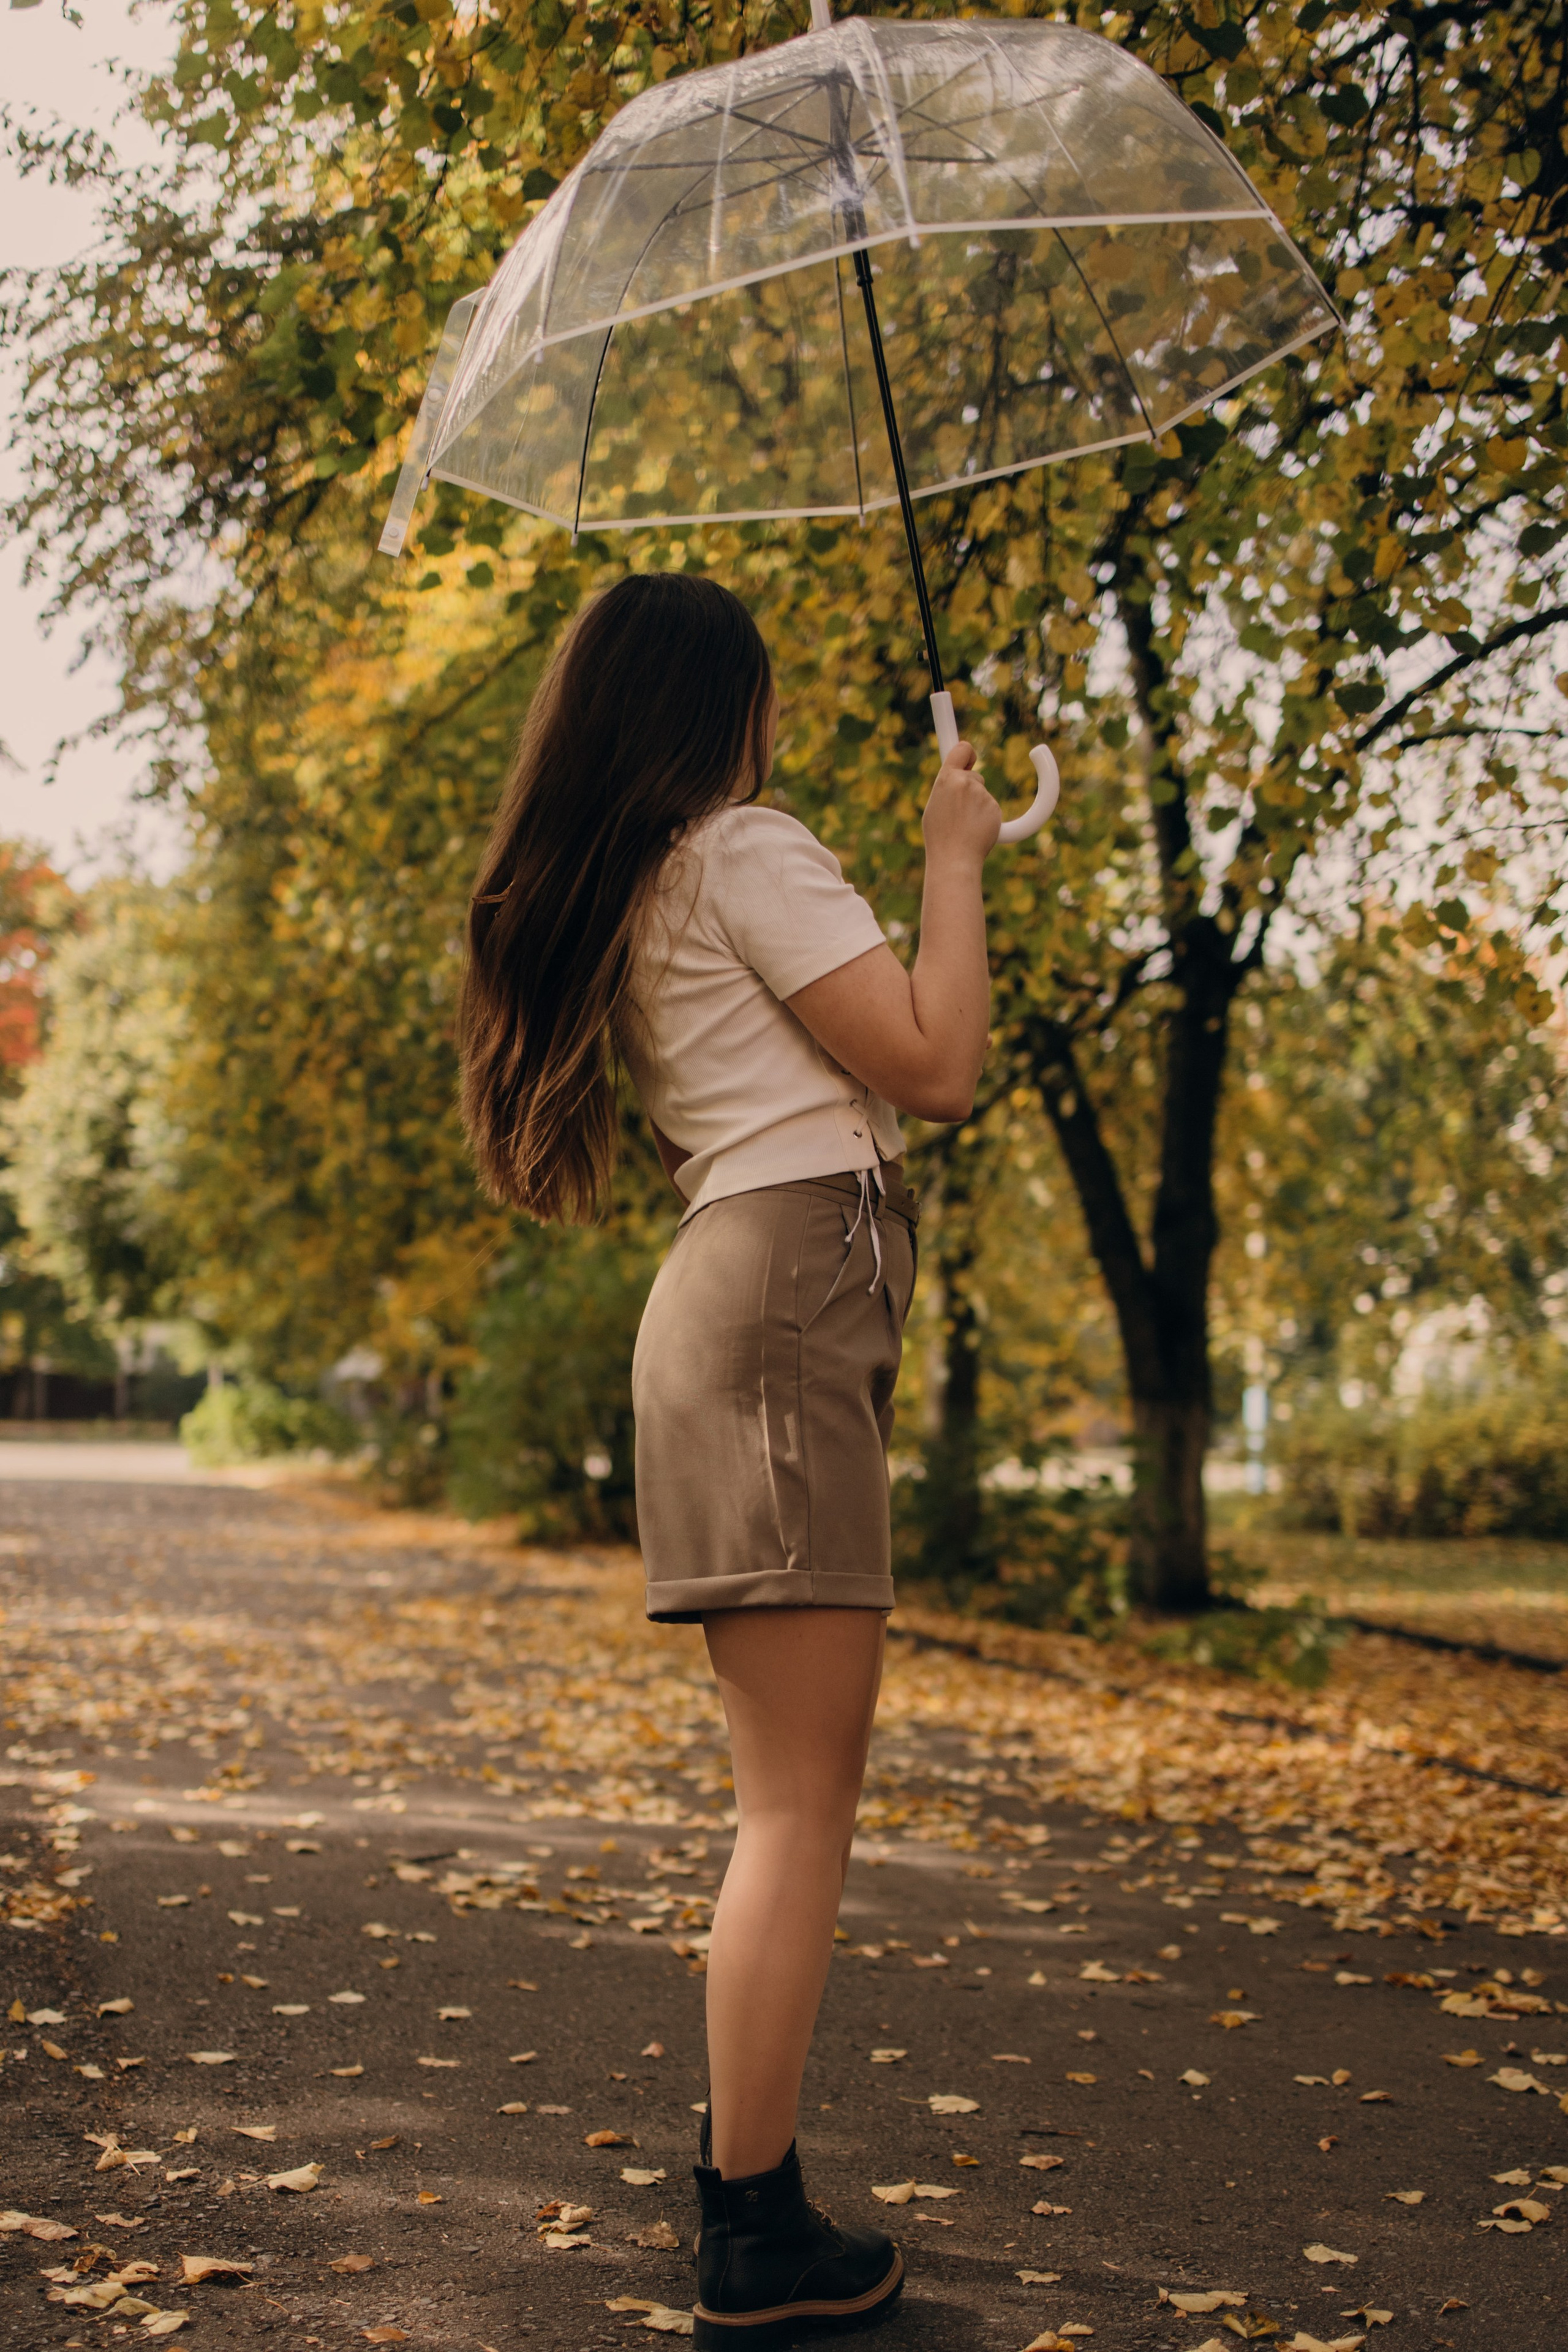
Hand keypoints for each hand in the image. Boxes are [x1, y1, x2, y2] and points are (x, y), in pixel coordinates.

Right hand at [922, 738, 1001, 866]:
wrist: (955, 859)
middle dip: (970, 788)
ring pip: (982, 794)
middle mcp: (966, 782)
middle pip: (974, 776)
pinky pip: (991, 808)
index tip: (971, 758)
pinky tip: (975, 830)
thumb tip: (955, 775)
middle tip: (959, 811)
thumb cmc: (940, 836)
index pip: (963, 749)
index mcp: (947, 778)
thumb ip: (946, 787)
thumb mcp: (934, 805)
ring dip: (976, 806)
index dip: (967, 753)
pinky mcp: (994, 808)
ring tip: (964, 825)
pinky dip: (985, 817)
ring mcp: (982, 795)